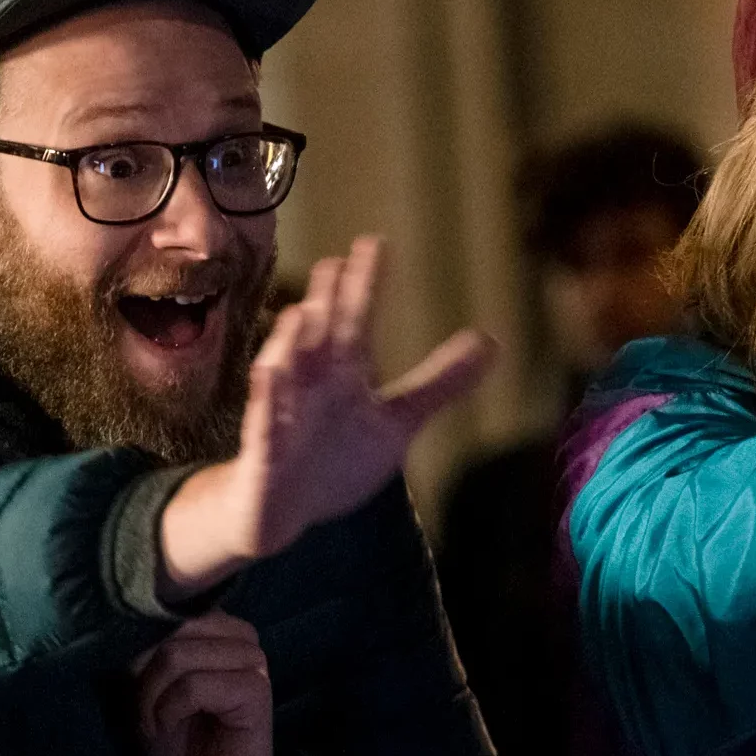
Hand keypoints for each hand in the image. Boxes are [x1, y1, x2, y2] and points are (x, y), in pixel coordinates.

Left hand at [133, 612, 280, 755]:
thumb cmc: (181, 740)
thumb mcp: (150, 688)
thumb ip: (145, 652)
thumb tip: (121, 623)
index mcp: (218, 627)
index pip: (168, 609)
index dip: (139, 646)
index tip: (133, 684)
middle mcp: (240, 636)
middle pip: (170, 630)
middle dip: (144, 674)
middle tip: (144, 713)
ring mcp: (252, 661)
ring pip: (178, 655)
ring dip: (153, 696)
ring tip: (155, 723)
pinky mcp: (256, 690)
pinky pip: (194, 686)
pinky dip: (169, 710)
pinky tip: (170, 729)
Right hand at [159, 236, 495, 595]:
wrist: (283, 512)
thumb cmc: (335, 459)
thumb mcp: (398, 421)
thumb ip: (440, 383)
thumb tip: (492, 343)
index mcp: (344, 375)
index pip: (355, 321)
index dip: (364, 285)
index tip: (373, 243)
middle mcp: (311, 386)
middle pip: (319, 338)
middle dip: (325, 303)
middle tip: (332, 264)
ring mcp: (284, 415)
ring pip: (285, 374)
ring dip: (289, 345)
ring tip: (300, 314)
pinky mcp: (265, 452)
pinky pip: (263, 425)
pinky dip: (266, 403)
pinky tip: (267, 377)